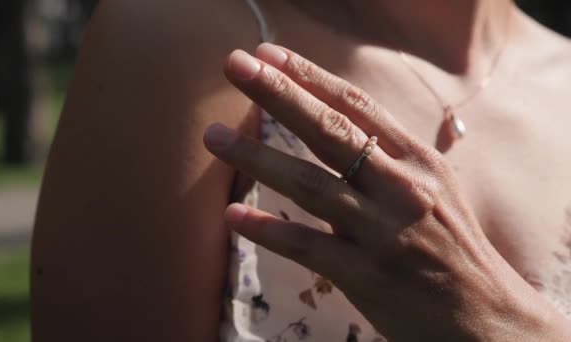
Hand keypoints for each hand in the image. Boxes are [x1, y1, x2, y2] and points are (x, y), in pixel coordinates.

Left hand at [203, 43, 568, 340]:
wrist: (487, 316)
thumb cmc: (452, 246)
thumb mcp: (431, 188)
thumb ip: (387, 158)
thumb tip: (336, 127)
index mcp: (416, 160)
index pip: (356, 105)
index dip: (309, 77)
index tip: (268, 55)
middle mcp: (401, 187)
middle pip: (329, 130)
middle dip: (279, 94)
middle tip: (236, 65)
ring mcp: (384, 231)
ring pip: (310, 184)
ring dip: (256, 158)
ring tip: (213, 136)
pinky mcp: (369, 275)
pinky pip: (308, 246)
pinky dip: (268, 231)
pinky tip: (232, 217)